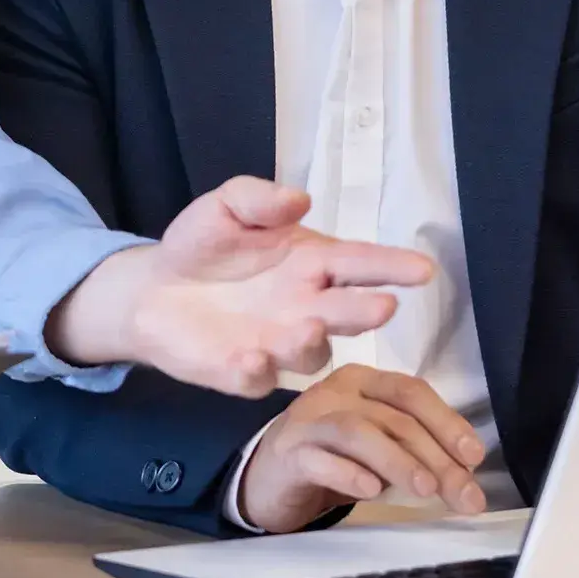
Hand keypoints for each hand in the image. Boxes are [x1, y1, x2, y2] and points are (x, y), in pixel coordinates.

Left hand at [46, 176, 434, 396]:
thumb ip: (261, 199)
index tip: (423, 269)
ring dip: (312, 341)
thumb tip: (300, 198)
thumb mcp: (228, 206)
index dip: (392, 266)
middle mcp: (307, 306)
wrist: (154, 286)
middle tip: (383, 306)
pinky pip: (258, 378)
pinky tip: (249, 357)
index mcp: (312, 262)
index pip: (361, 263)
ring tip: (309, 324)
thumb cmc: (204, 243)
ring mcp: (278, 343)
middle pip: (347, 311)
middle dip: (366, 310)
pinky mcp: (243, 372)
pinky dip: (257, 370)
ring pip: (310, 352)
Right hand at [237, 365, 486, 532]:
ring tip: (426, 489)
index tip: (473, 456)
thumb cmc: (330, 457)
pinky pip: (320, 459)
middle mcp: (336, 392)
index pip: (410, 391)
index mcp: (363, 381)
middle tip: (464, 493)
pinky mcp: (289, 453)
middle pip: (393, 416)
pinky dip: (349, 474)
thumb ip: (412, 451)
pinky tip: (371, 491)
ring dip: (398, 460)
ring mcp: (310, 420)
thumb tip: (464, 473)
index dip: (446, 421)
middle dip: (436, 455)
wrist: (266, 476)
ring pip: (358, 430)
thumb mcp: (375, 447)